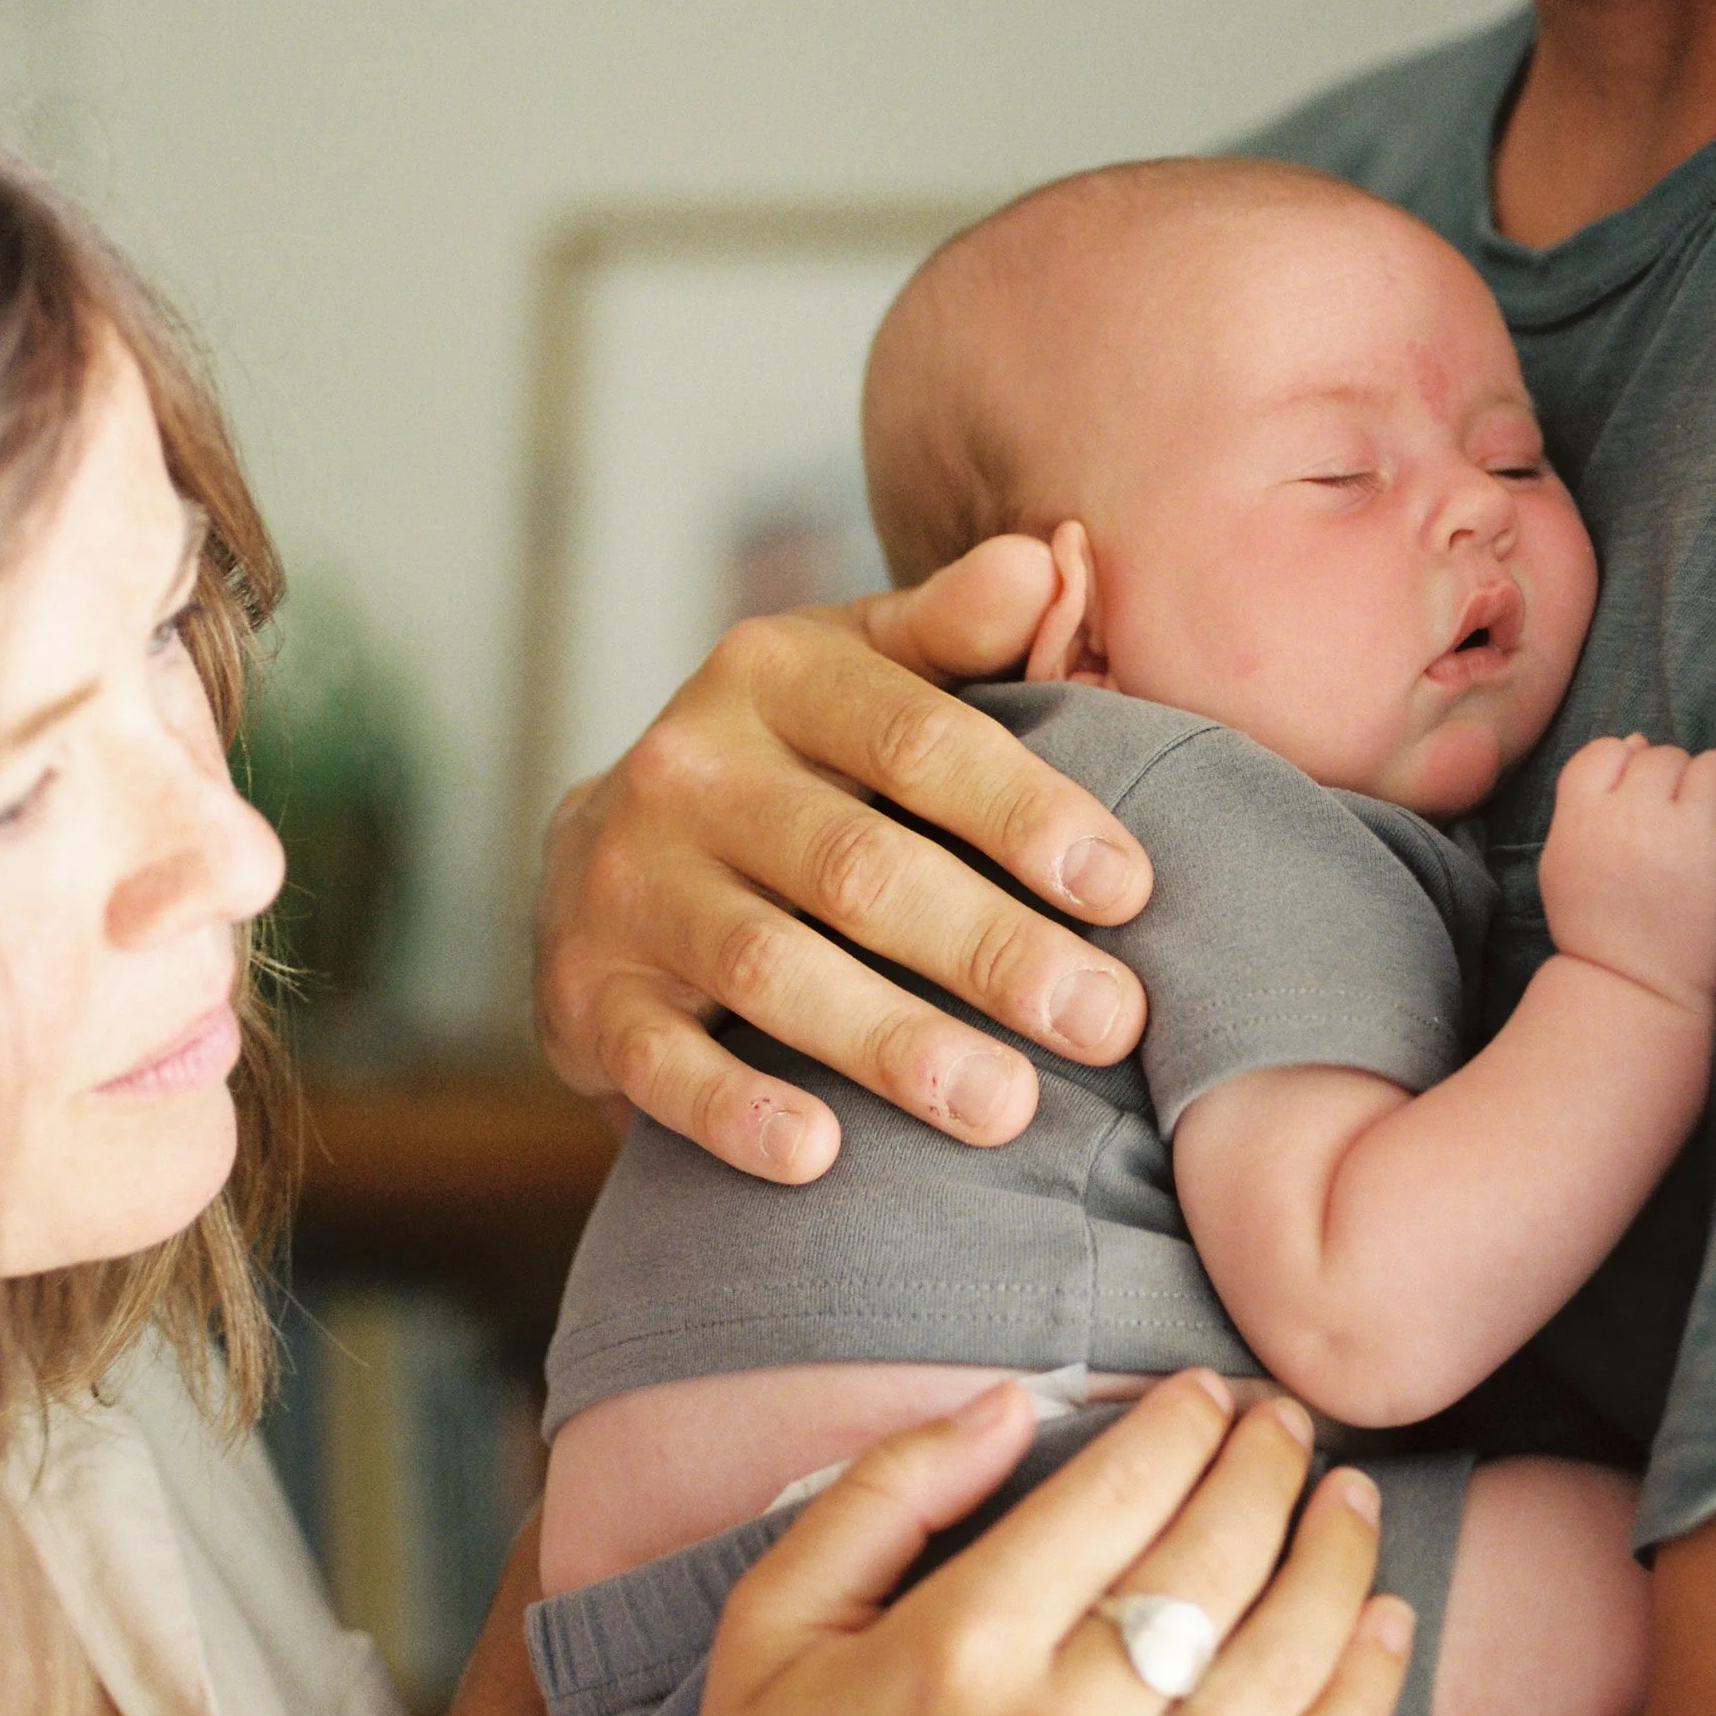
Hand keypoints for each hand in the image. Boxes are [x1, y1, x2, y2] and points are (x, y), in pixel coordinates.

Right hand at [533, 536, 1152, 1183]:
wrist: (605, 857)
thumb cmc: (798, 764)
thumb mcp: (867, 672)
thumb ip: (959, 631)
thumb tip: (1048, 560)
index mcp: (778, 673)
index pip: (915, 735)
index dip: (1025, 811)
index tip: (1127, 887)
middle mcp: (692, 768)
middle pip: (856, 865)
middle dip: (990, 947)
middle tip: (1106, 1021)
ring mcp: (632, 886)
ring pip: (768, 967)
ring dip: (892, 1041)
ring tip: (1006, 1107)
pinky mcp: (589, 997)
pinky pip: (661, 1061)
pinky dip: (735, 1110)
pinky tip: (820, 1156)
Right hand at [655, 1371, 1411, 1715]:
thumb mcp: (773, 1622)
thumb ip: (885, 1490)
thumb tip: (1012, 1402)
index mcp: (953, 1652)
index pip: (1116, 1495)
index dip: (1181, 1425)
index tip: (1207, 1392)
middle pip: (1213, 1560)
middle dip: (1267, 1467)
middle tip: (1286, 1423)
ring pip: (1282, 1661)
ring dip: (1336, 1558)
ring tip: (1350, 1496)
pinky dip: (1364, 1693)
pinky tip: (1386, 1620)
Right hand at [1538, 737, 1715, 1013]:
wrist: (1641, 992)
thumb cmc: (1603, 923)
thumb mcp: (1566, 856)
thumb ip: (1590, 793)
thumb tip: (1640, 741)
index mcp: (1583, 819)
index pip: (1608, 749)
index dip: (1626, 769)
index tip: (1635, 806)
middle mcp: (1635, 820)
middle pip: (1665, 755)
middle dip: (1673, 784)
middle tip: (1677, 827)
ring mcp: (1691, 838)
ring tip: (1712, 829)